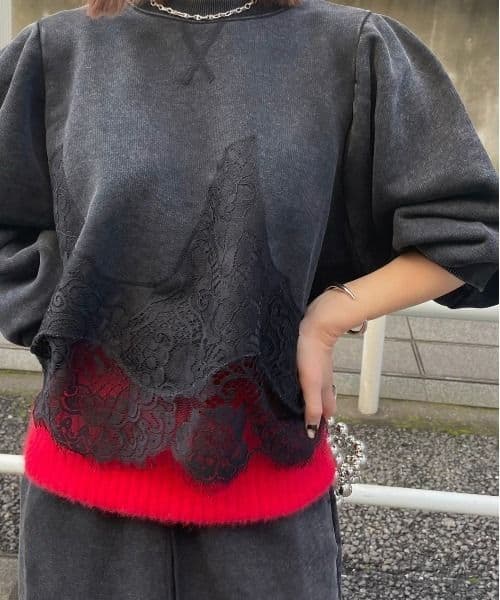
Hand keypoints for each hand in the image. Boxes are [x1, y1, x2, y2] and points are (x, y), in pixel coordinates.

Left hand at [297, 301, 341, 438]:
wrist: (316, 325)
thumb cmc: (311, 354)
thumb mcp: (311, 384)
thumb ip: (313, 406)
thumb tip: (312, 431)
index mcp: (323, 388)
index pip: (325, 411)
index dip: (320, 423)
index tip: (311, 433)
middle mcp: (323, 379)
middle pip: (322, 399)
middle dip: (316, 412)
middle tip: (305, 421)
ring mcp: (317, 367)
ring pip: (316, 386)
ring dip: (310, 397)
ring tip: (300, 404)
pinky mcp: (309, 356)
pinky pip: (308, 373)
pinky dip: (304, 382)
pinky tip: (297, 379)